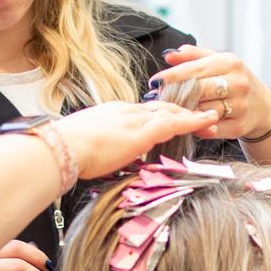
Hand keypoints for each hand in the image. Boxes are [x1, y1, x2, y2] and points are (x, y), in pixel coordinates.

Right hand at [56, 100, 219, 178]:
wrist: (59, 149)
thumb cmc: (66, 155)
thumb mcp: (88, 150)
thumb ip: (103, 153)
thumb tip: (108, 163)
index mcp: (112, 114)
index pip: (143, 111)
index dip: (160, 114)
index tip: (171, 117)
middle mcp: (126, 111)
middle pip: (160, 108)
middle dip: (180, 112)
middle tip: (198, 116)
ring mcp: (134, 119)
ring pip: (170, 112)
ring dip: (191, 116)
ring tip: (210, 118)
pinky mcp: (142, 132)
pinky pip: (175, 123)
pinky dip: (194, 121)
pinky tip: (208, 121)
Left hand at [149, 43, 270, 141]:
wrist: (262, 106)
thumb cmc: (233, 81)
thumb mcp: (218, 62)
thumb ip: (193, 57)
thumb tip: (168, 55)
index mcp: (230, 62)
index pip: (195, 69)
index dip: (172, 76)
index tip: (154, 81)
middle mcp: (238, 83)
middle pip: (199, 89)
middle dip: (176, 94)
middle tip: (159, 99)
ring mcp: (240, 105)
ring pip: (203, 110)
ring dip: (185, 112)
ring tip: (171, 111)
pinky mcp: (239, 126)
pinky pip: (211, 128)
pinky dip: (198, 127)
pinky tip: (189, 124)